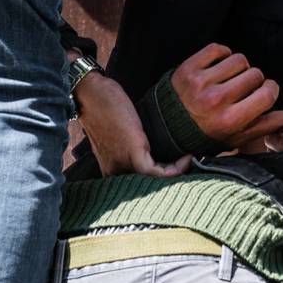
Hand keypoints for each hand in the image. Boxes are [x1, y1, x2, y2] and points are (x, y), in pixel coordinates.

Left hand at [74, 70, 192, 176]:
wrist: (92, 95)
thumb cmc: (104, 108)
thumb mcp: (118, 134)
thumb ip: (133, 145)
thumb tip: (155, 146)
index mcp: (113, 170)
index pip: (141, 184)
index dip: (163, 178)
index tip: (180, 167)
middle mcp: (118, 173)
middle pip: (150, 187)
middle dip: (173, 180)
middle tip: (190, 167)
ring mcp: (125, 166)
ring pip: (156, 183)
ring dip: (178, 174)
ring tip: (190, 162)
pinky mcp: (134, 156)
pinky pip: (160, 172)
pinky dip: (177, 168)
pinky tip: (187, 158)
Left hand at [170, 43, 282, 147]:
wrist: (167, 128)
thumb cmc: (205, 135)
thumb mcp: (237, 138)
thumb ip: (266, 126)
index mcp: (231, 120)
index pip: (267, 94)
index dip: (270, 91)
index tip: (265, 93)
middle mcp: (217, 100)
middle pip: (255, 74)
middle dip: (254, 80)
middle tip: (244, 89)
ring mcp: (201, 82)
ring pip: (239, 60)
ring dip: (239, 67)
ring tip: (231, 79)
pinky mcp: (189, 68)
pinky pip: (218, 49)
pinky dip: (223, 54)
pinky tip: (220, 67)